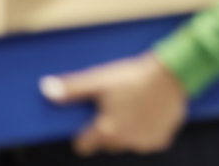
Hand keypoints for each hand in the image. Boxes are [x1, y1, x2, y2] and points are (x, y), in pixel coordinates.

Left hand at [40, 53, 187, 155]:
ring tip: (135, 108)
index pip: (83, 145)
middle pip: (107, 144)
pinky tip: (150, 113)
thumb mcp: (100, 80)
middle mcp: (124, 142)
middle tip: (117, 108)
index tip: (90, 122)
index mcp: (106, 130)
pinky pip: (148, 141)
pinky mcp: (161, 140)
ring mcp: (144, 143)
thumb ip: (72, 89)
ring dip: (128, 132)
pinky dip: (147, 131)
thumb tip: (45, 89)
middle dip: (109, 130)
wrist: (173, 73)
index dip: (84, 135)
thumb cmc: (133, 76)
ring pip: (128, 143)